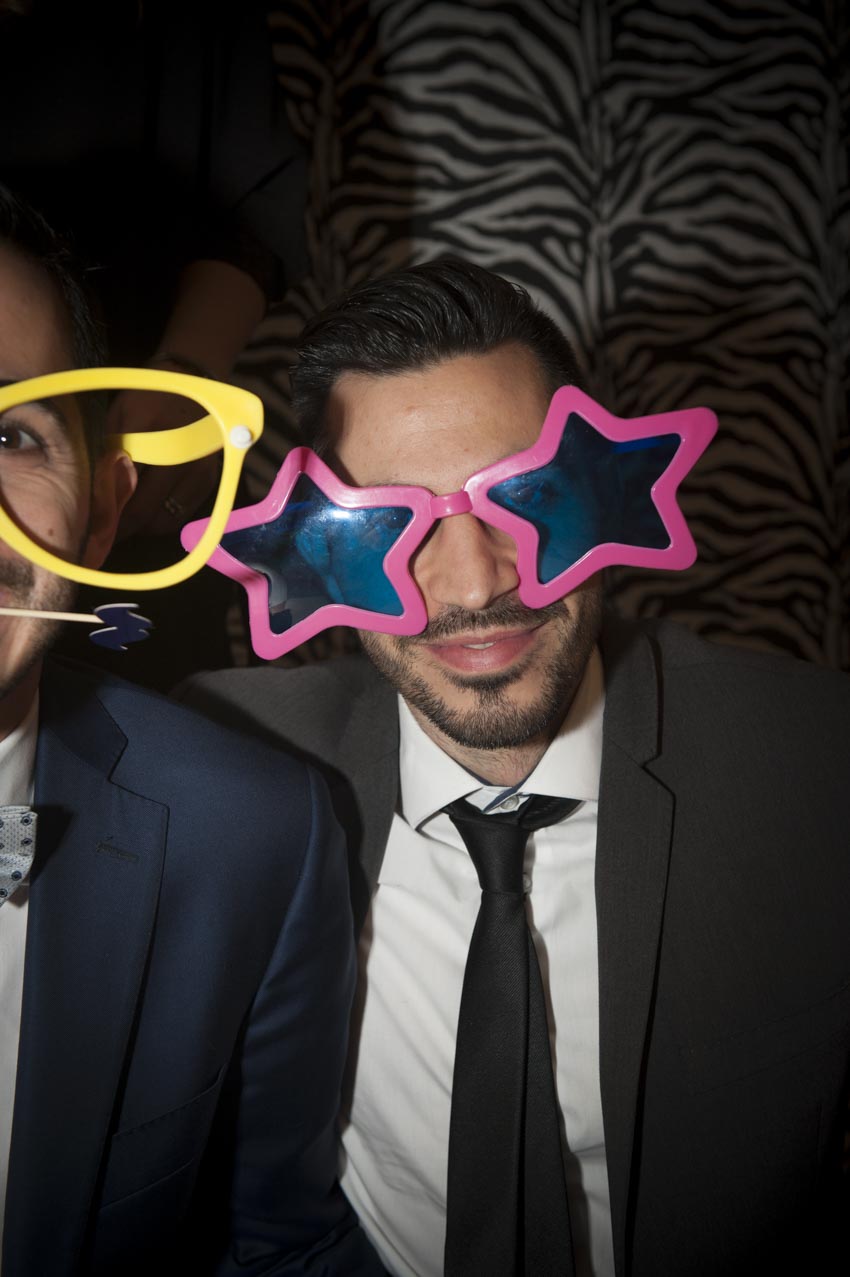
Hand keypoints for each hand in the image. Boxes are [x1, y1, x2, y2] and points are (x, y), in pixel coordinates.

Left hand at [107, 386, 220, 538]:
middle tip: (104, 531)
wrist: (193, 385)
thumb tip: (95, 493)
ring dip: (142, 526)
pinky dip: (161, 520)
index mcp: (148, 433)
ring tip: (126, 522)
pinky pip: (180, 515)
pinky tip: (147, 513)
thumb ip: (109, 451)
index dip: (104, 509)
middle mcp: (178, 456)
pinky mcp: (207, 481)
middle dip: (121, 525)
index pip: (121, 485)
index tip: (90, 521)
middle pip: (143, 509)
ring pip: (163, 519)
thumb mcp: (119, 416)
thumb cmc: (148, 399)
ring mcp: (197, 471)